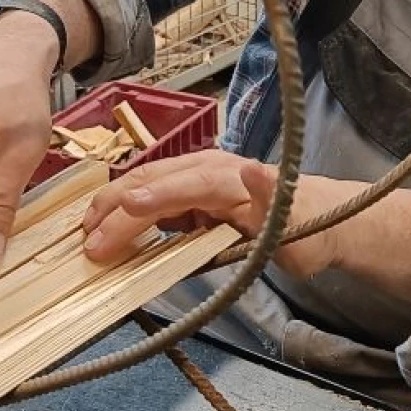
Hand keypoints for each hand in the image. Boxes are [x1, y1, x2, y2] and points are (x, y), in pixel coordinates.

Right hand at [82, 149, 343, 279]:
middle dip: (117, 208)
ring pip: (147, 183)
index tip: (119, 214)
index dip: (151, 200)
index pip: (183, 185)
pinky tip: (108, 226)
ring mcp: (198, 176)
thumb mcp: (294, 222)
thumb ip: (269, 198)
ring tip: (86, 232)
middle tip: (88, 242)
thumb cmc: (307, 227)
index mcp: (230, 177)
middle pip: (154, 181)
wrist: (324, 217)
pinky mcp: (193, 190)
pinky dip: (127, 209)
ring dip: (114, 205)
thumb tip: (250, 169)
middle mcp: (209, 168)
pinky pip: (153, 195)